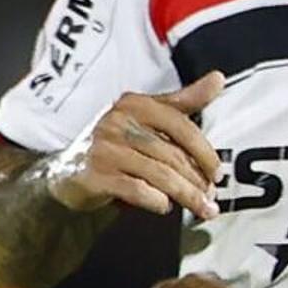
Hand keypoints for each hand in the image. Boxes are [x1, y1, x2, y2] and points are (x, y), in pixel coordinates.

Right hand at [45, 73, 224, 219]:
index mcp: (135, 104)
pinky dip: (156, 201)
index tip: (217, 173)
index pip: (180, 124)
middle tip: (211, 198)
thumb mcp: (149, 118)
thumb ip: (184, 101)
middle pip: (171, 154)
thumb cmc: (117, 146)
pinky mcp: (95, 175)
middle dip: (197, 180)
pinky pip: (136, 190)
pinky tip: (164, 206)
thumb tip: (218, 79)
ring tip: (201, 208)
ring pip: (159, 174)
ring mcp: (105, 149)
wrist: (69, 173)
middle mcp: (118, 122)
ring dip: (185, 195)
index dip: (204, 151)